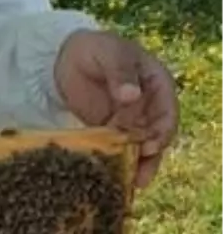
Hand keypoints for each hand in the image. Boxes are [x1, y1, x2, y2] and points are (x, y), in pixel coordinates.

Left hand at [54, 30, 177, 188]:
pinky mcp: (111, 133)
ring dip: (137, 166)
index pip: (167, 112)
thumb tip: (133, 95)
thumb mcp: (110, 53)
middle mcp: (149, 107)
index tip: (149, 146)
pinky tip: (111, 179)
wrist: (65, 57)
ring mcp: (131, 121)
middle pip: (156, 136)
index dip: (162, 131)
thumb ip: (121, 73)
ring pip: (140, 148)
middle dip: (149, 156)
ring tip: (130, 185)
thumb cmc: (95, 48)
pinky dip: (117, 164)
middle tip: (139, 175)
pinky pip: (118, 151)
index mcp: (158, 85)